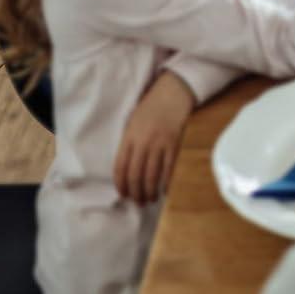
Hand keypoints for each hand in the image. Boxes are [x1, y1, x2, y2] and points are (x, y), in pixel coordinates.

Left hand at [114, 69, 194, 204]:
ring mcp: (159, 143)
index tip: (123, 194)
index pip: (120, 167)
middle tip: (138, 202)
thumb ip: (129, 143)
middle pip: (135, 175)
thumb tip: (127, 167)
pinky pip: (169, 168)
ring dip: (150, 191)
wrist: (173, 91)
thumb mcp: (133, 122)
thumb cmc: (152, 106)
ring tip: (150, 199)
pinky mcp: (175, 143)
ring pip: (151, 175)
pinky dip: (166, 182)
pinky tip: (164, 190)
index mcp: (129, 137)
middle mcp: (142, 142)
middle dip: (136, 193)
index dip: (121, 185)